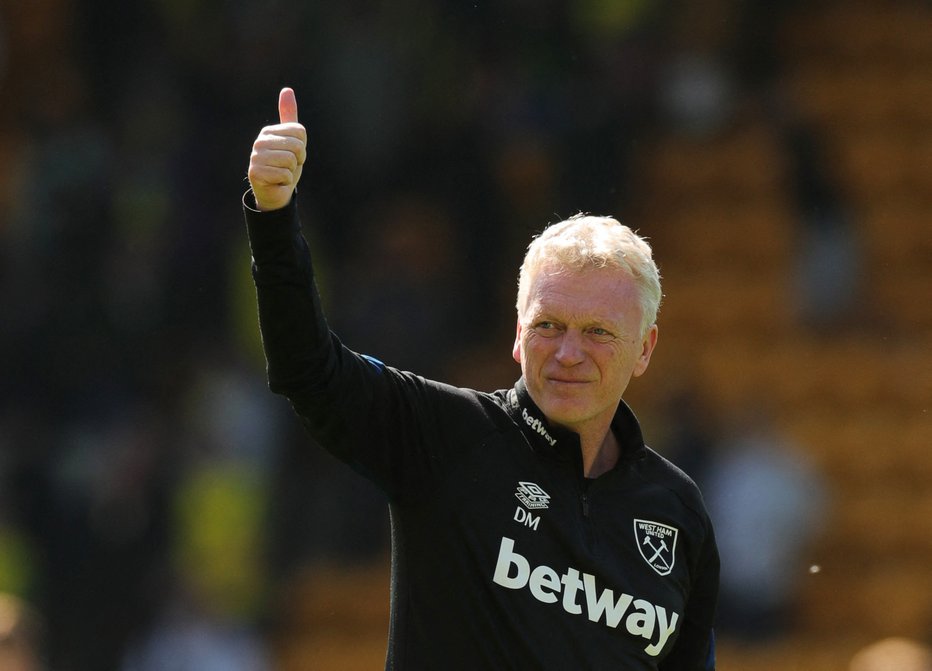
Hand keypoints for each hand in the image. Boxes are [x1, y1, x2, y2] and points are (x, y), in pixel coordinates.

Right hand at [248, 87, 306, 210]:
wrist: (275, 192)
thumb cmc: (284, 166)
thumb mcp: (292, 141)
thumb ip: (289, 117)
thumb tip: (287, 89)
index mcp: (269, 131)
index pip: (300, 132)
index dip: (302, 148)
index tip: (293, 155)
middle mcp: (259, 142)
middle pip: (297, 146)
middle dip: (298, 161)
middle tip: (287, 167)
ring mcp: (255, 157)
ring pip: (291, 161)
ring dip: (290, 172)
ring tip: (281, 174)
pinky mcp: (255, 172)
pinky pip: (284, 175)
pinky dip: (285, 182)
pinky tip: (276, 182)